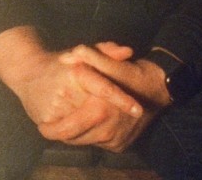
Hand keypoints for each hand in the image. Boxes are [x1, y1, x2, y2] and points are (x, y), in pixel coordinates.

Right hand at [0, 27, 143, 135]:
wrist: (26, 72)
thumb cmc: (60, 65)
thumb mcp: (82, 53)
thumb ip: (106, 51)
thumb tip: (127, 52)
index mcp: (76, 72)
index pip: (102, 87)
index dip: (121, 99)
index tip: (138, 110)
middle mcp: (65, 90)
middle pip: (97, 111)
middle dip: (112, 118)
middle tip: (125, 121)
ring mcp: (55, 107)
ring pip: (85, 127)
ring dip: (99, 130)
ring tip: (107, 127)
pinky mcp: (46, 121)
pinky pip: (70, 136)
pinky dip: (82, 136)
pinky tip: (89, 132)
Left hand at [53, 42, 168, 151]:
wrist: (160, 89)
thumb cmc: (131, 72)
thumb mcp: (109, 61)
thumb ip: (89, 57)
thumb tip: (69, 55)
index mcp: (103, 110)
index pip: (71, 127)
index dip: (54, 129)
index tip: (41, 126)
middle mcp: (111, 129)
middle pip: (77, 138)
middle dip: (61, 134)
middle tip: (46, 128)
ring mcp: (117, 139)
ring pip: (87, 142)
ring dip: (74, 135)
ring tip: (60, 126)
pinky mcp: (121, 145)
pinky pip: (98, 143)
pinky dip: (87, 136)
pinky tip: (80, 127)